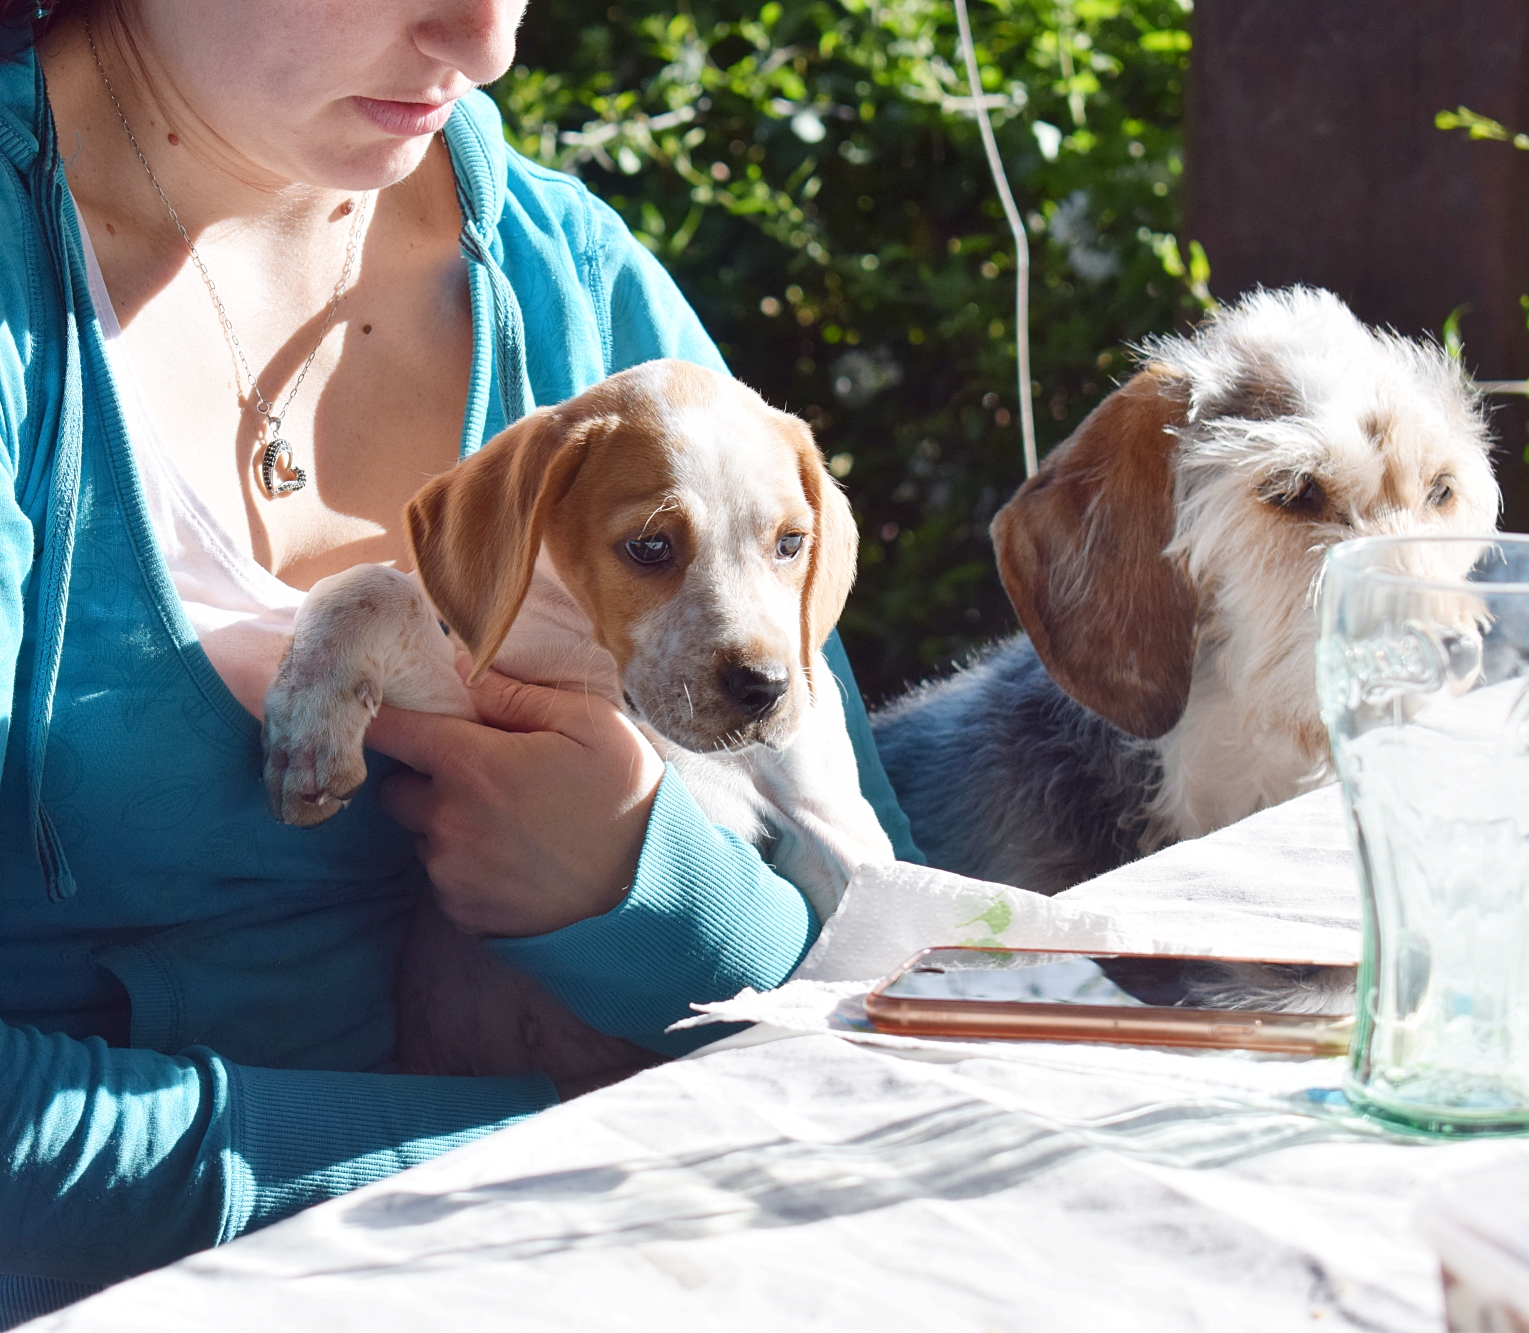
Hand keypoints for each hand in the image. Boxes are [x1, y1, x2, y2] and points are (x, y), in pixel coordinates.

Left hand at [367, 661, 664, 937]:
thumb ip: (517, 693)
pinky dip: (467, 865)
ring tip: (509, 822)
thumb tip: (460, 669)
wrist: (650, 893)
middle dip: (425, 777)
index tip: (408, 716)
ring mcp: (451, 872)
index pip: (386, 730)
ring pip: (422, 836)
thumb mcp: (590, 724)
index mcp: (470, 764)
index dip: (389, 717)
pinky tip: (516, 860)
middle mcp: (446, 821)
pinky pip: (444, 877)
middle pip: (396, 789)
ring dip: (448, 824)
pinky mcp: (462, 911)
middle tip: (479, 775)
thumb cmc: (625, 799)